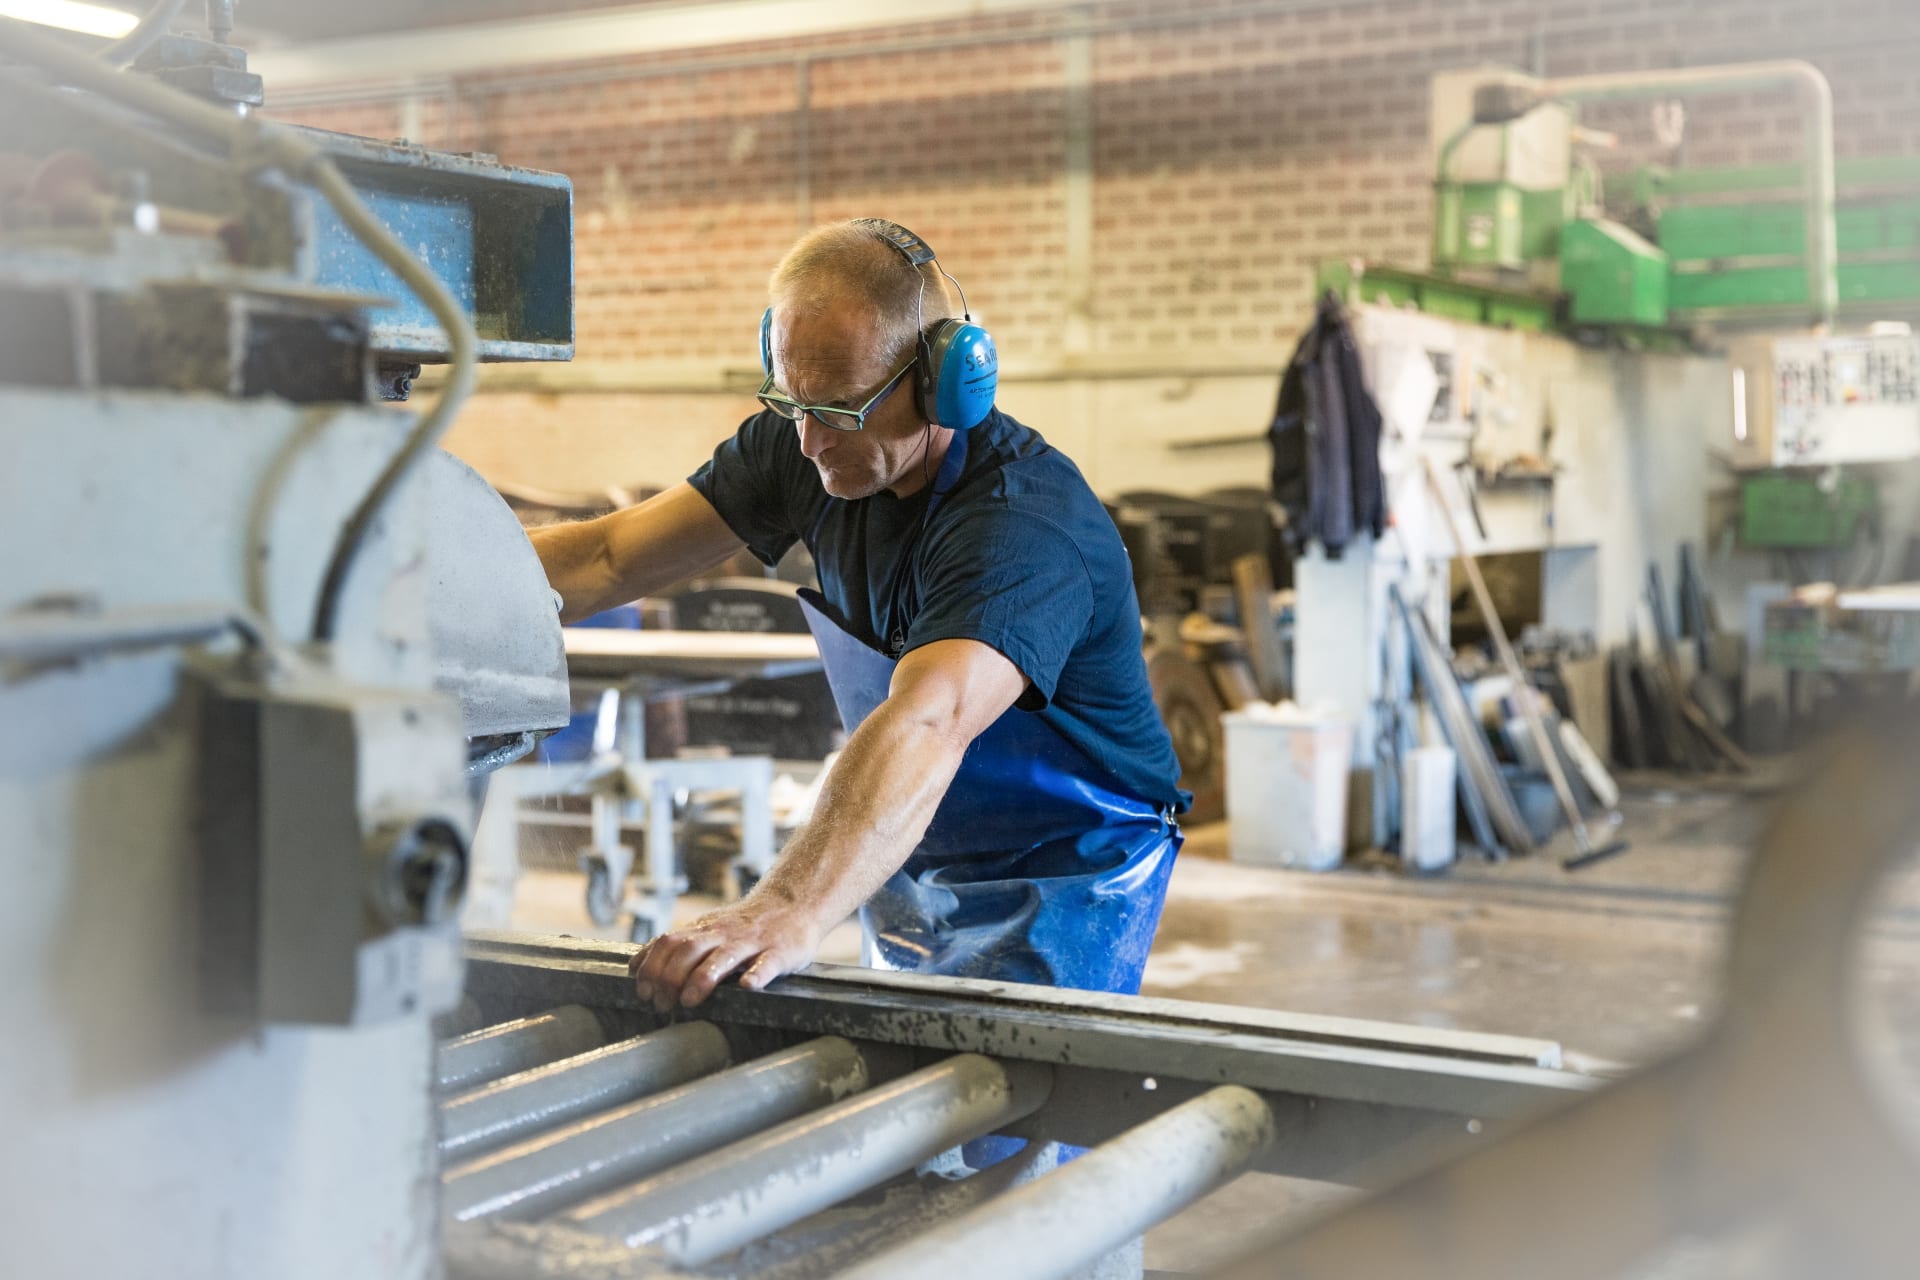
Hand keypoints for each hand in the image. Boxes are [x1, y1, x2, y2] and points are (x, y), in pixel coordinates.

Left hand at [627, 897, 821, 1011]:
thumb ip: (678, 945)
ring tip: (689, 1001)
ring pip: (723, 957)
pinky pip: (768, 963)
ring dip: (702, 978)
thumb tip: (635, 965)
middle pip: (689, 950)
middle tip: (661, 1005)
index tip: (641, 992)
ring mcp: (753, 943)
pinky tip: (749, 986)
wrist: (794, 904)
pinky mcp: (780, 952)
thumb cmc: (745, 927)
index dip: (650, 967)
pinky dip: (758, 974)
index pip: (667, 942)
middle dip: (669, 978)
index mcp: (704, 930)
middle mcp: (724, 935)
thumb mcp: (709, 930)